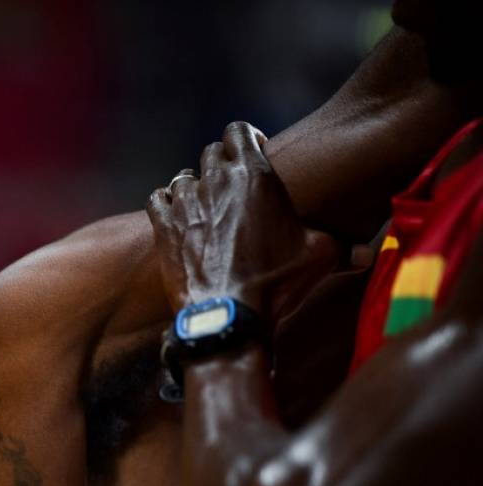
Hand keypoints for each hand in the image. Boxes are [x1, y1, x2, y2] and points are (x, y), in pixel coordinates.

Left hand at [147, 122, 339, 317]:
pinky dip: (165, 204)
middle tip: (231, 186)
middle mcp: (216, 180)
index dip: (245, 139)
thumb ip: (344, 248)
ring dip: (194, 186)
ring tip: (205, 207)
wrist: (228, 313)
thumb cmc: (276, 282)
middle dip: (221, 164)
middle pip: (211, 152)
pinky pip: (157, 198)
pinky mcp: (162, 226)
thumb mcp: (320, 259)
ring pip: (184, 175)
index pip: (240, 130)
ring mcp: (186, 202)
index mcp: (255, 175)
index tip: (253, 153)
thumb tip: (371, 255)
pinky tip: (175, 217)